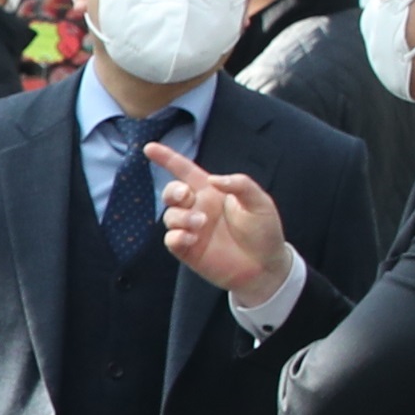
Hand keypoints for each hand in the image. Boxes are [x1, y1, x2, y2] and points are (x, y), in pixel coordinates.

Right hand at [147, 144, 291, 306]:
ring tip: (201, 224)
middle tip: (186, 196)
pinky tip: (191, 239)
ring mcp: (192, 229)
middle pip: (171, 193)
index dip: (167, 158)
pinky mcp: (188, 250)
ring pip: (170, 216)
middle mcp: (198, 208)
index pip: (185, 171)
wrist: (265, 266)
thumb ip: (240, 184)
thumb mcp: (260, 202)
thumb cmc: (264, 232)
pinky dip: (177, 236)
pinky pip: (170, 239)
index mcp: (212, 192)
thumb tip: (214, 179)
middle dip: (172, 191)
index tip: (149, 148)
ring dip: (181, 217)